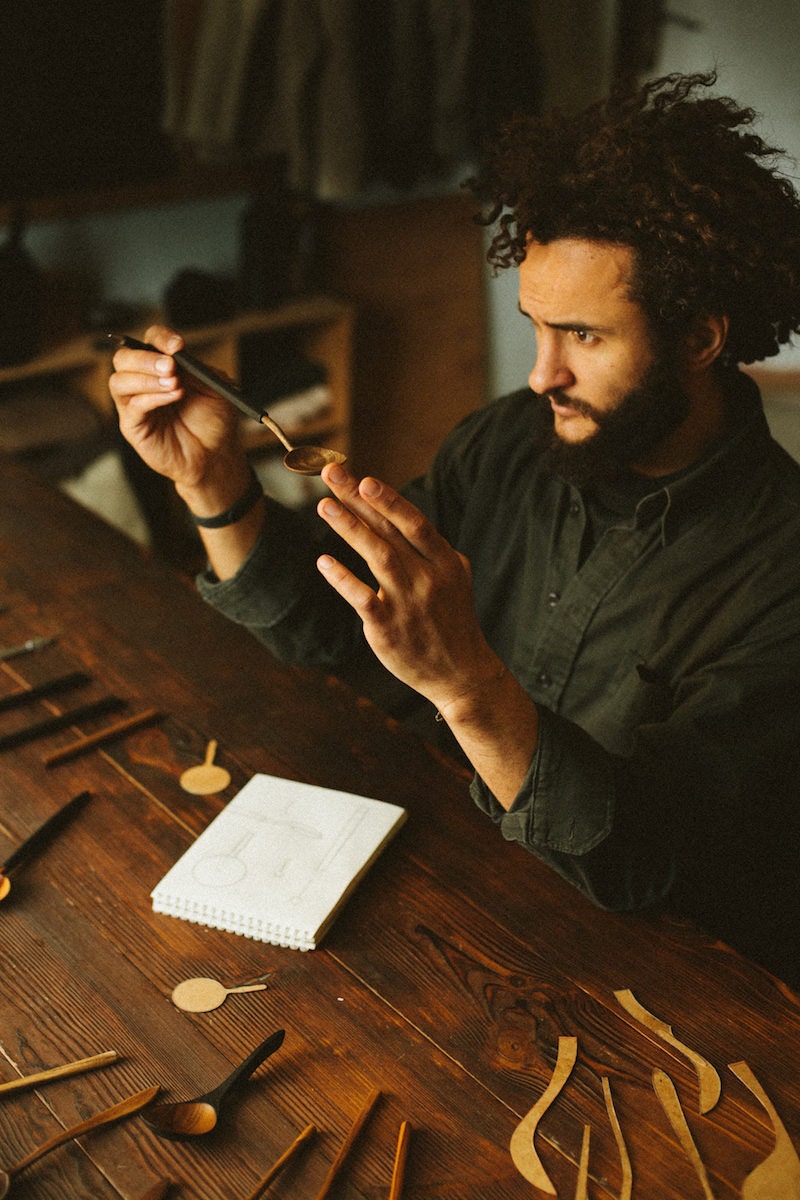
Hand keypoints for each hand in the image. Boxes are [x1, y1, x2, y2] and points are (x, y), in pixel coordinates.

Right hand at [109, 325, 241, 490]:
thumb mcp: (212, 387)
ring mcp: (135, 403)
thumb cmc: (214, 421)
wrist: (215, 454)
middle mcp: (144, 381)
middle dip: (146, 358)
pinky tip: (174, 396)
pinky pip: (132, 406)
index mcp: (163, 366)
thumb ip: (194, 368)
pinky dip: (152, 397)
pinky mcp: (133, 426)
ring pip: (119, 380)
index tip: (178, 346)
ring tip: (174, 384)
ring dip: (146, 378)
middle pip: (124, 357)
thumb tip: (176, 355)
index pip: (149, 341)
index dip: (160, 338)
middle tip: (171, 366)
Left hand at [315, 463, 502, 710]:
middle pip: (389, 531)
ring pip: (377, 556)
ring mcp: (408, 602)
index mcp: (445, 562)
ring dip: (349, 527)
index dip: (389, 500)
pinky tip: (323, 561)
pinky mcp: (388, 627)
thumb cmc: (453, 621)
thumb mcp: (455, 579)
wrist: (461, 673)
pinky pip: (361, 597)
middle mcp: (428, 578)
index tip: (365, 479)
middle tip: (332, 473)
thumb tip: (407, 520)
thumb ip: (433, 549)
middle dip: (358, 499)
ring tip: (323, 505)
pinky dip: (342, 578)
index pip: (414, 523)